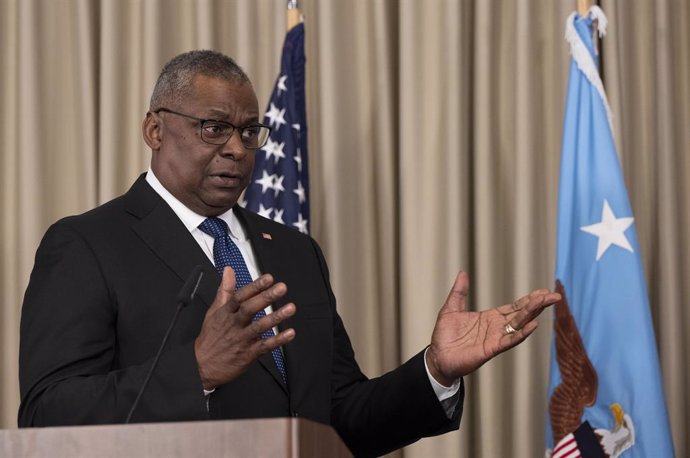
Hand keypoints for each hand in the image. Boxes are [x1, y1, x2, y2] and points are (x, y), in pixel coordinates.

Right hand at [194, 267, 295, 388]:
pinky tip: (289, 333)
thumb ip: (224, 290)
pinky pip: (264, 346)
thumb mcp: (214, 311)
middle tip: (281, 288)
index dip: (254, 286)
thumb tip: (228, 271)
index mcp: (226, 313)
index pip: (240, 296)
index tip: (268, 278)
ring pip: (259, 326)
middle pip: (250, 309)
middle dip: (266, 297)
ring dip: (276, 317)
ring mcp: (241, 339)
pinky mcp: (248, 354)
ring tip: (290, 308)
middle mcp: (234, 325)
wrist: (201, 366)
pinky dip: (278, 340)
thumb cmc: (210, 338)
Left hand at [425, 271, 559, 385]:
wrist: (438, 356)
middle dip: (538, 304)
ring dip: (532, 314)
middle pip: (522, 314)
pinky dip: (522, 333)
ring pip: (519, 324)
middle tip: (554, 296)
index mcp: (490, 317)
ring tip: (545, 303)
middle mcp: (497, 327)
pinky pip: (509, 340)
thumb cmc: (444, 336)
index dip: (529, 299)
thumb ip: (459, 292)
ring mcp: (496, 338)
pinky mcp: (491, 349)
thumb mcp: (451, 308)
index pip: (514, 307)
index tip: (543, 291)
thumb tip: (462, 272)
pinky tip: (533, 325)